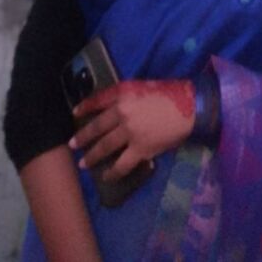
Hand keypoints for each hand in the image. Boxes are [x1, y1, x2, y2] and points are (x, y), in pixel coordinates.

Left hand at [68, 80, 194, 180]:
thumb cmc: (169, 93)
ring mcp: (130, 132)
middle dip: (82, 137)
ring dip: (92, 156)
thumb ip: (125, 96)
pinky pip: (122, 164)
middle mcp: (122, 112)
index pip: (97, 100)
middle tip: (72, 145)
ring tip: (84, 163)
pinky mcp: (140, 149)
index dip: (84, 107)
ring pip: (105, 147)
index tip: (75, 113)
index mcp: (123, 94)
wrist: (189, 107)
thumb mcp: (142, 86)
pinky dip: (112, 172)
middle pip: (97, 127)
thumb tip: (112, 108)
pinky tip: (107, 175)